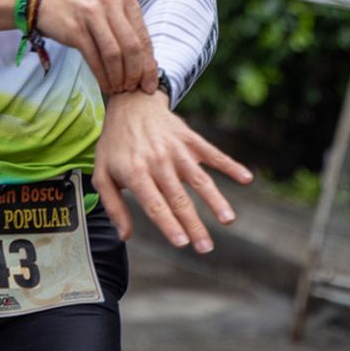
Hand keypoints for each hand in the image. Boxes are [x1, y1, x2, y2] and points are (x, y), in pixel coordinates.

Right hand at [33, 0, 157, 94]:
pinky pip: (94, 58)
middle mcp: (111, 3)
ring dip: (118, 77)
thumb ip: (128, 31)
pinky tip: (105, 85)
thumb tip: (149, 65)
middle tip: (133, 90)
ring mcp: (92, 14)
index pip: (144, 38)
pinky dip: (102, 76)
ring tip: (118, 89)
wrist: (45, 0)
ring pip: (114, 55)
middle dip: (135, 74)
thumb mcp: (109, 11)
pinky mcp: (75, 28)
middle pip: (132, 47)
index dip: (149, 66)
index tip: (149, 86)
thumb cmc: (82, 10)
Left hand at [92, 90, 252, 252]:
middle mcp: (158, 161)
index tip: (182, 244)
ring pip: (199, 179)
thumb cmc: (115, 143)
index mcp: (135, 172)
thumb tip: (125, 235)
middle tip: (206, 248)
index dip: (169, 225)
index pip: (155, 204)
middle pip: (179, 198)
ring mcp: (177, 150)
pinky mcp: (191, 139)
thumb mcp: (102, 173)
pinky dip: (230, 165)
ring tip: (228, 219)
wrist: (130, 103)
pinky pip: (213, 154)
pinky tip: (246, 178)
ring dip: (215, 200)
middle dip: (194, 225)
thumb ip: (113, 206)